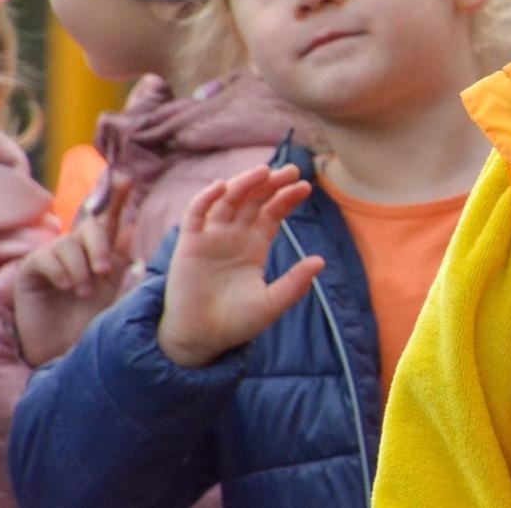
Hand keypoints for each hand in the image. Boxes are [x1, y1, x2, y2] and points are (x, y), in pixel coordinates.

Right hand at [13, 175, 135, 366]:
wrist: (64, 352)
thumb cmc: (93, 325)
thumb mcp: (117, 295)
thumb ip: (126, 269)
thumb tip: (135, 240)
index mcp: (103, 253)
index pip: (111, 220)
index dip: (117, 198)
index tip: (126, 178)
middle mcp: (79, 251)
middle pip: (90, 227)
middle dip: (99, 245)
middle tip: (105, 272)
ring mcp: (54, 259)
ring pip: (70, 243)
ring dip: (81, 267)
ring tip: (83, 293)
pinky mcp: (31, 270)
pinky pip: (47, 257)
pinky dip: (61, 270)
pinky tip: (66, 288)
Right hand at [156, 165, 322, 368]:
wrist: (201, 339)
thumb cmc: (236, 322)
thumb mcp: (271, 303)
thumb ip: (294, 284)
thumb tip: (320, 261)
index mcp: (255, 245)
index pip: (273, 212)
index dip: (287, 197)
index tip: (305, 186)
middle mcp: (234, 236)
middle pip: (253, 200)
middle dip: (271, 183)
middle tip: (291, 170)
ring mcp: (211, 237)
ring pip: (227, 200)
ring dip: (243, 183)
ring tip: (263, 172)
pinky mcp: (189, 245)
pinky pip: (195, 214)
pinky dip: (206, 198)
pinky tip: (221, 186)